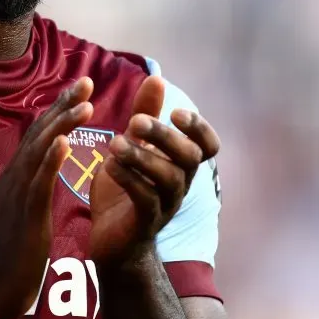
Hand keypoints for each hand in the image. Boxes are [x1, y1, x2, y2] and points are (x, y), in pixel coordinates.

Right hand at [0, 78, 94, 318]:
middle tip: (86, 80)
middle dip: (63, 105)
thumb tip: (40, 171)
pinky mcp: (24, 215)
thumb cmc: (10, 256)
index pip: (39, 136)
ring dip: (61, 124)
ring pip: (40, 151)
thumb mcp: (22, 213)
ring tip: (84, 102)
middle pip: (39, 133)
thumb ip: (30, 189)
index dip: (58, 110)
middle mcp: (14, 179)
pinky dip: (50, 160)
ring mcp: (17, 195)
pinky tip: (64, 143)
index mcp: (17, 178)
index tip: (79, 89)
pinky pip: (38, 183)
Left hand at [88, 75, 220, 267]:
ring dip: (142, 157)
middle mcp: (181, 183)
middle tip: (134, 121)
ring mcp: (166, 205)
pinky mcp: (145, 222)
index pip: (209, 145)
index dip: (199, 128)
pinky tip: (109, 165)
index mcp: (181, 164)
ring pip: (168, 178)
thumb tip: (156, 78)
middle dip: (164, 136)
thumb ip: (144, 114)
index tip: (177, 111)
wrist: (113, 241)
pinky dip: (129, 179)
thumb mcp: (133, 145)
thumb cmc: (126, 188)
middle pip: (189, 157)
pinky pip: (145, 199)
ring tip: (114, 143)